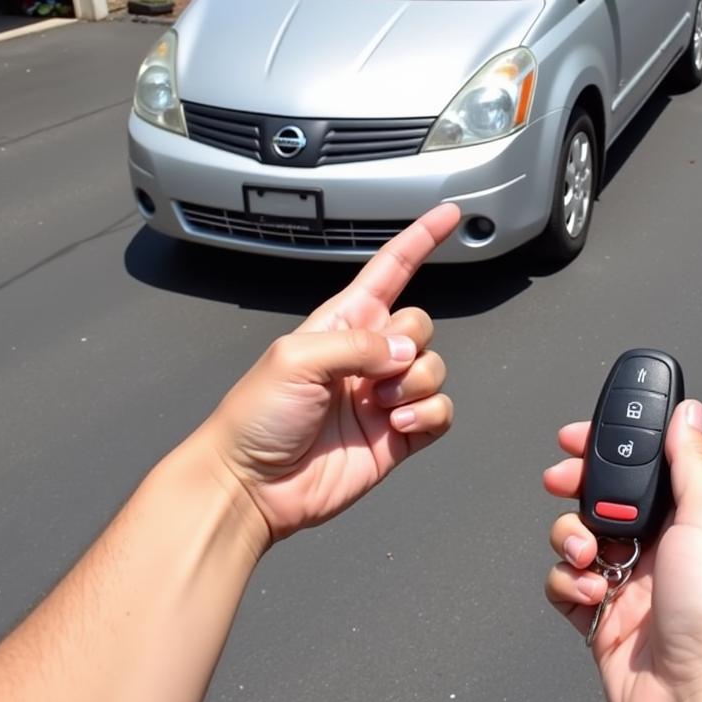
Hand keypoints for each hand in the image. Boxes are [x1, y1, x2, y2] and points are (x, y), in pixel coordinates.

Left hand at [202, 203, 460, 543]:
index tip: (448, 215)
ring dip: (414, 385)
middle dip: (410, 343)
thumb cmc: (256, 416)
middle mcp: (368, 354)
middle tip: (376, 371)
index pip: (391, 269)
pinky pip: (441, 411)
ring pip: (435, 368)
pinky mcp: (399, 434)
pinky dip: (428, 415)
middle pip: (421, 324)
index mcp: (343, 323)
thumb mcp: (296, 357)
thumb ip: (358, 345)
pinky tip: (396, 425)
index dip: (420, 239)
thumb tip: (406, 356)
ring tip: (377, 405)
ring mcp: (384, 394)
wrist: (253, 485)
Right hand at [544, 401, 701, 701]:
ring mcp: (636, 579)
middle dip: (580, 485)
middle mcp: (670, 544)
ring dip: (572, 537)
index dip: (619, 442)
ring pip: (581, 532)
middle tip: (563, 481)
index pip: (655, 459)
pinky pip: (567, 580)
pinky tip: (589, 592)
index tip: (583, 433)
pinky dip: (567, 581)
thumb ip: (693, 460)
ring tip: (589, 554)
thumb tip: (689, 413)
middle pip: (609, 492)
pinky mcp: (608, 614)